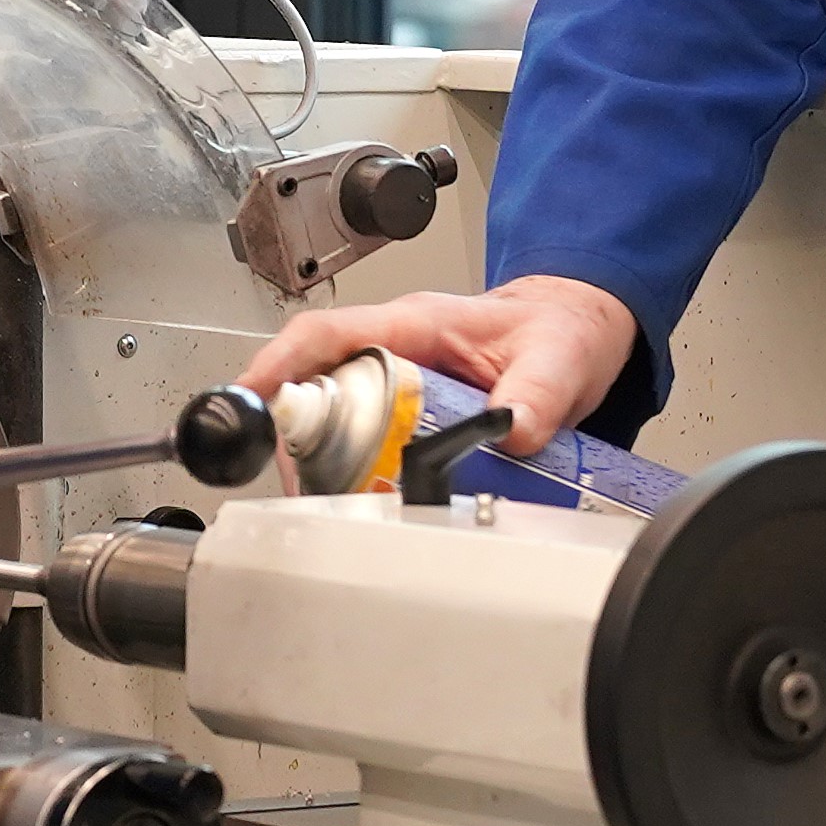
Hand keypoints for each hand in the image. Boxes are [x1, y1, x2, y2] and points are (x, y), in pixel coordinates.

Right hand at [240, 274, 642, 456]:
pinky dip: (356, 466)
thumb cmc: (558, 329)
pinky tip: (366, 496)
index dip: (278, 367)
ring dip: (324, 458)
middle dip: (296, 436)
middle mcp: (396, 346)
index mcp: (416, 324)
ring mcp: (397, 374)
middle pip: (315, 383)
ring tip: (335, 501)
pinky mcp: (407, 404)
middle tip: (304, 487)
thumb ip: (538, 394)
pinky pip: (363, 432)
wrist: (576, 328)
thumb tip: (511, 430)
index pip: (325, 335)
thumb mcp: (557, 358)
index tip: (249, 403)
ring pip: (333, 412)